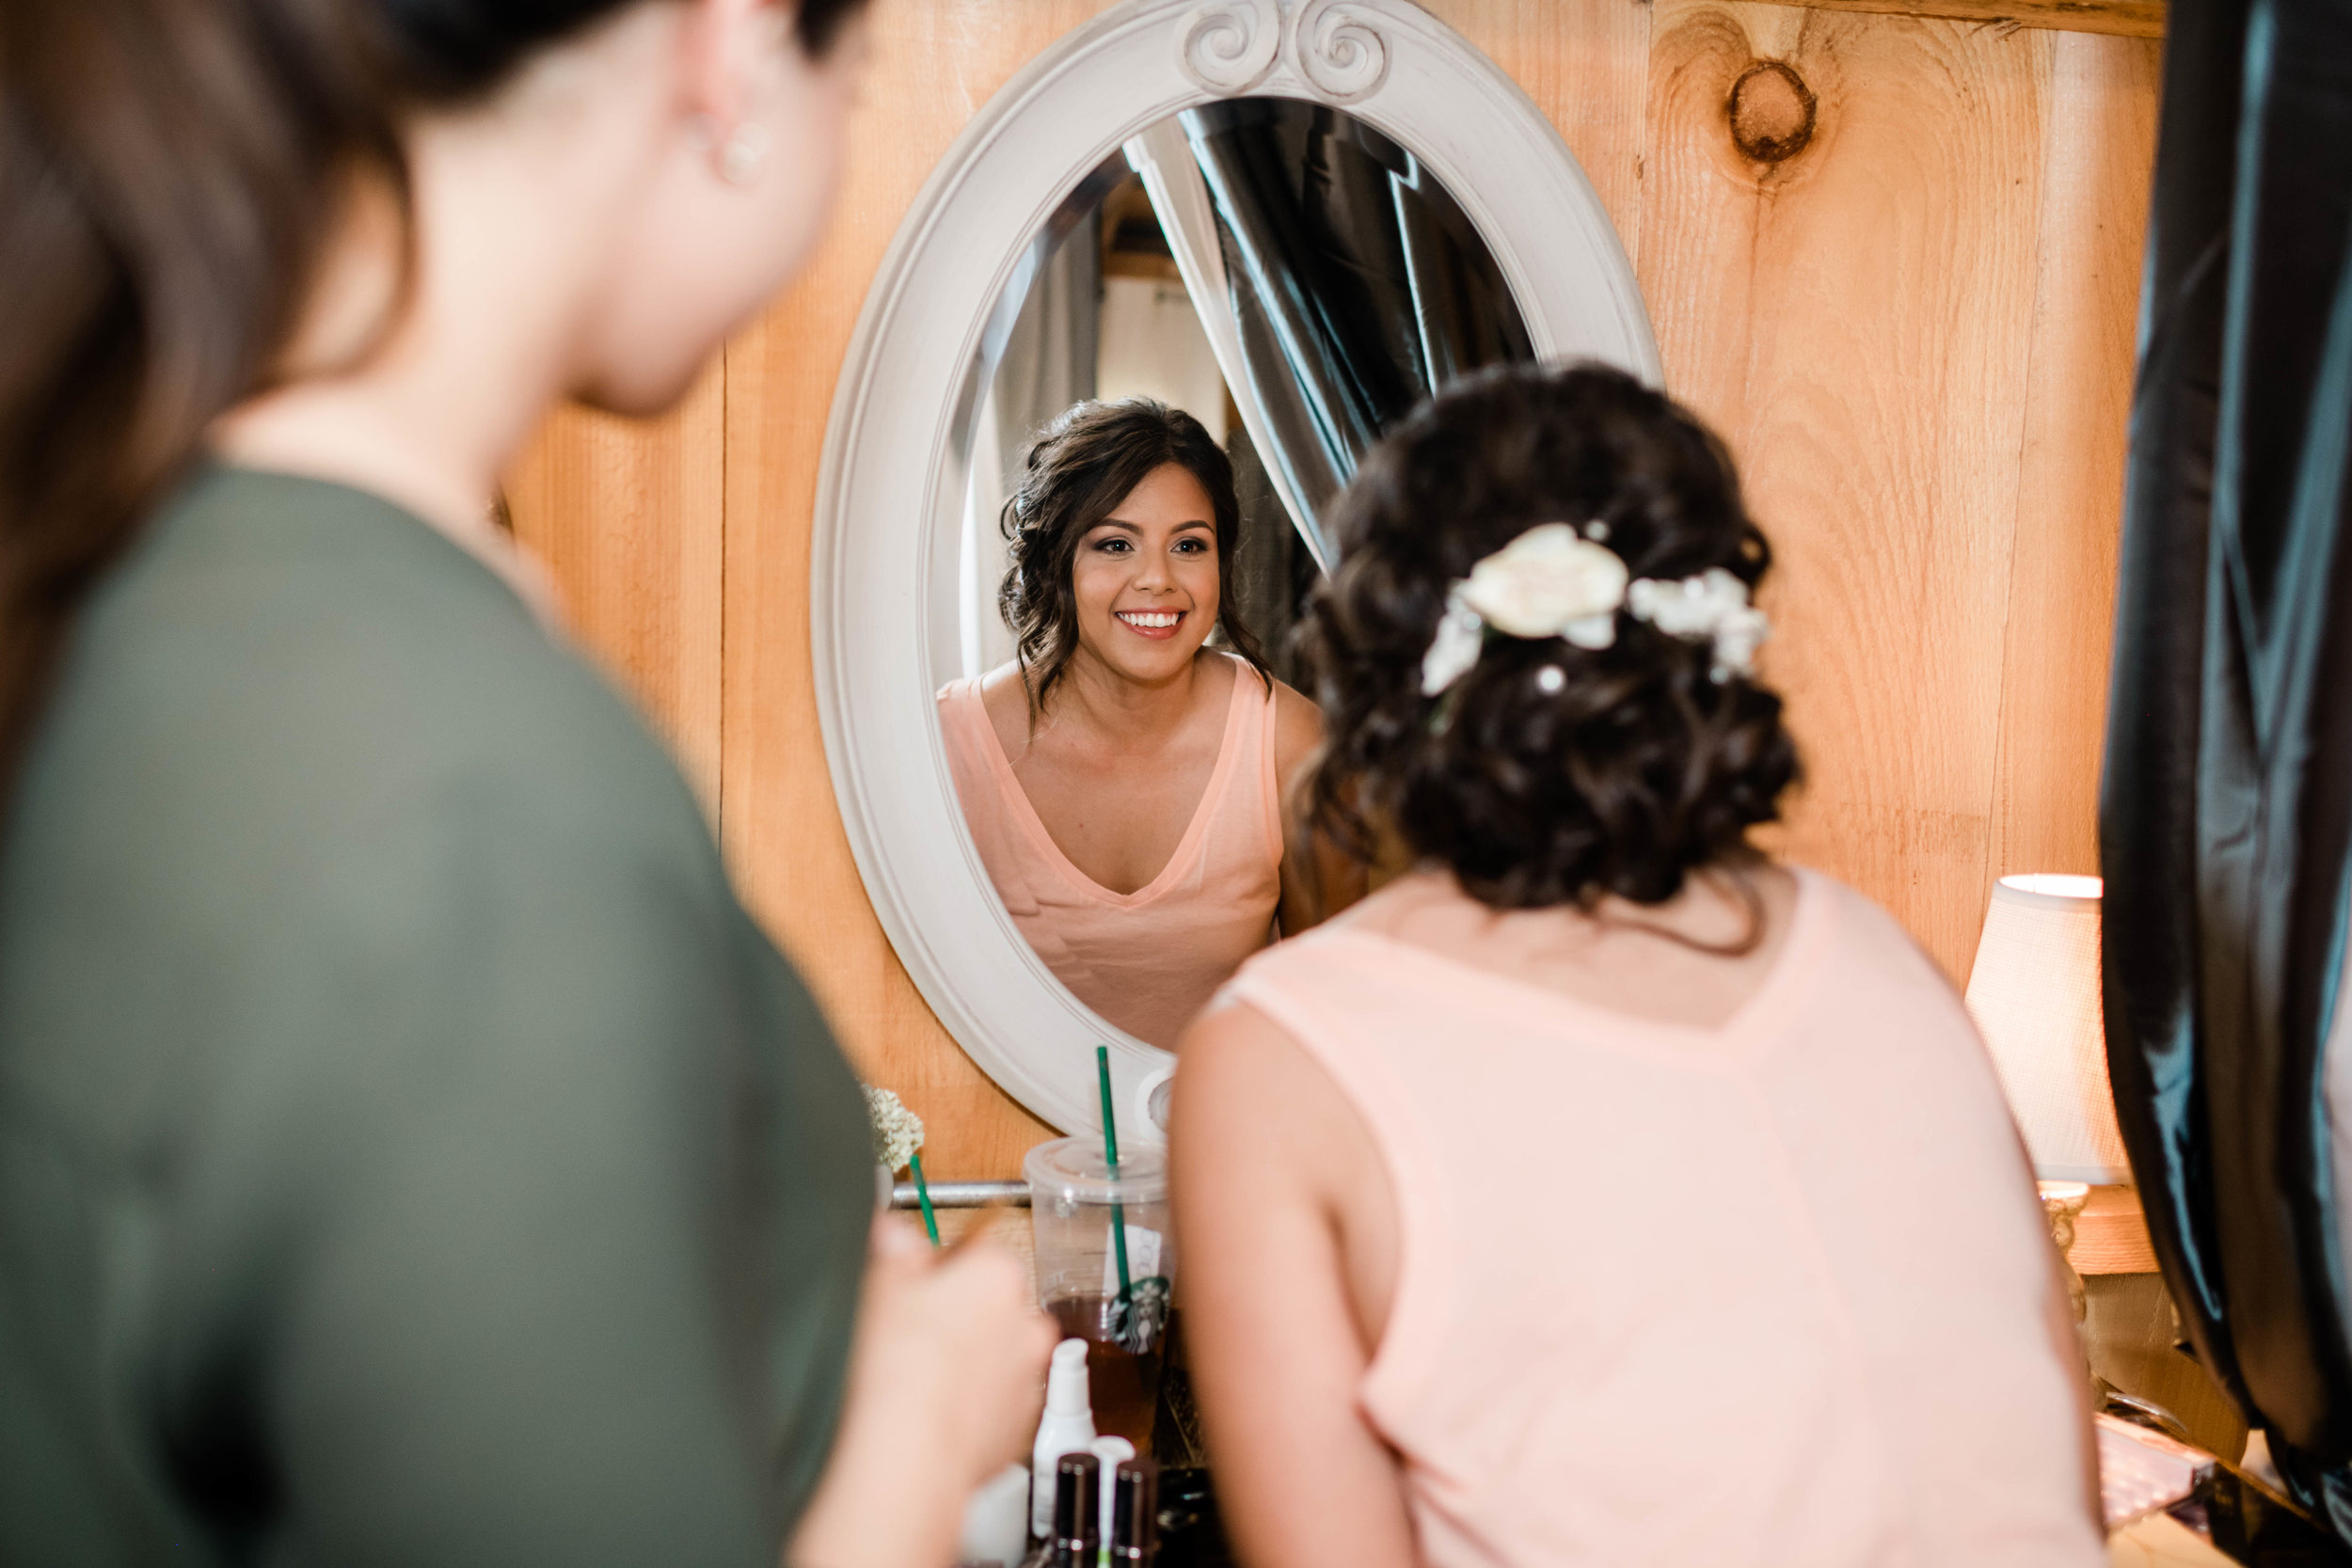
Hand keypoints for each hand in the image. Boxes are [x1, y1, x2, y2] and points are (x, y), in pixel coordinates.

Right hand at [789, 1216, 1054, 1567]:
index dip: (935, 1272)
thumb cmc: (897, 1370)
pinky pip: (995, 1402)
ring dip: (967, 1361)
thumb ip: (893, 1244)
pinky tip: (931, 1411)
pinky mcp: (1019, 1426)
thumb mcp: (879, 1283)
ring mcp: (1028, 1377)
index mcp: (999, 1272)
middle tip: (909, 1335)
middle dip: (957, 1315)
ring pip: (996, 1355)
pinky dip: (971, 1404)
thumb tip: (893, 1231)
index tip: (910, 1289)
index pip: (973, 1251)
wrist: (910, 1455)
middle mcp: (1027, 1322)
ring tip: (917, 1379)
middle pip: (991, 1303)